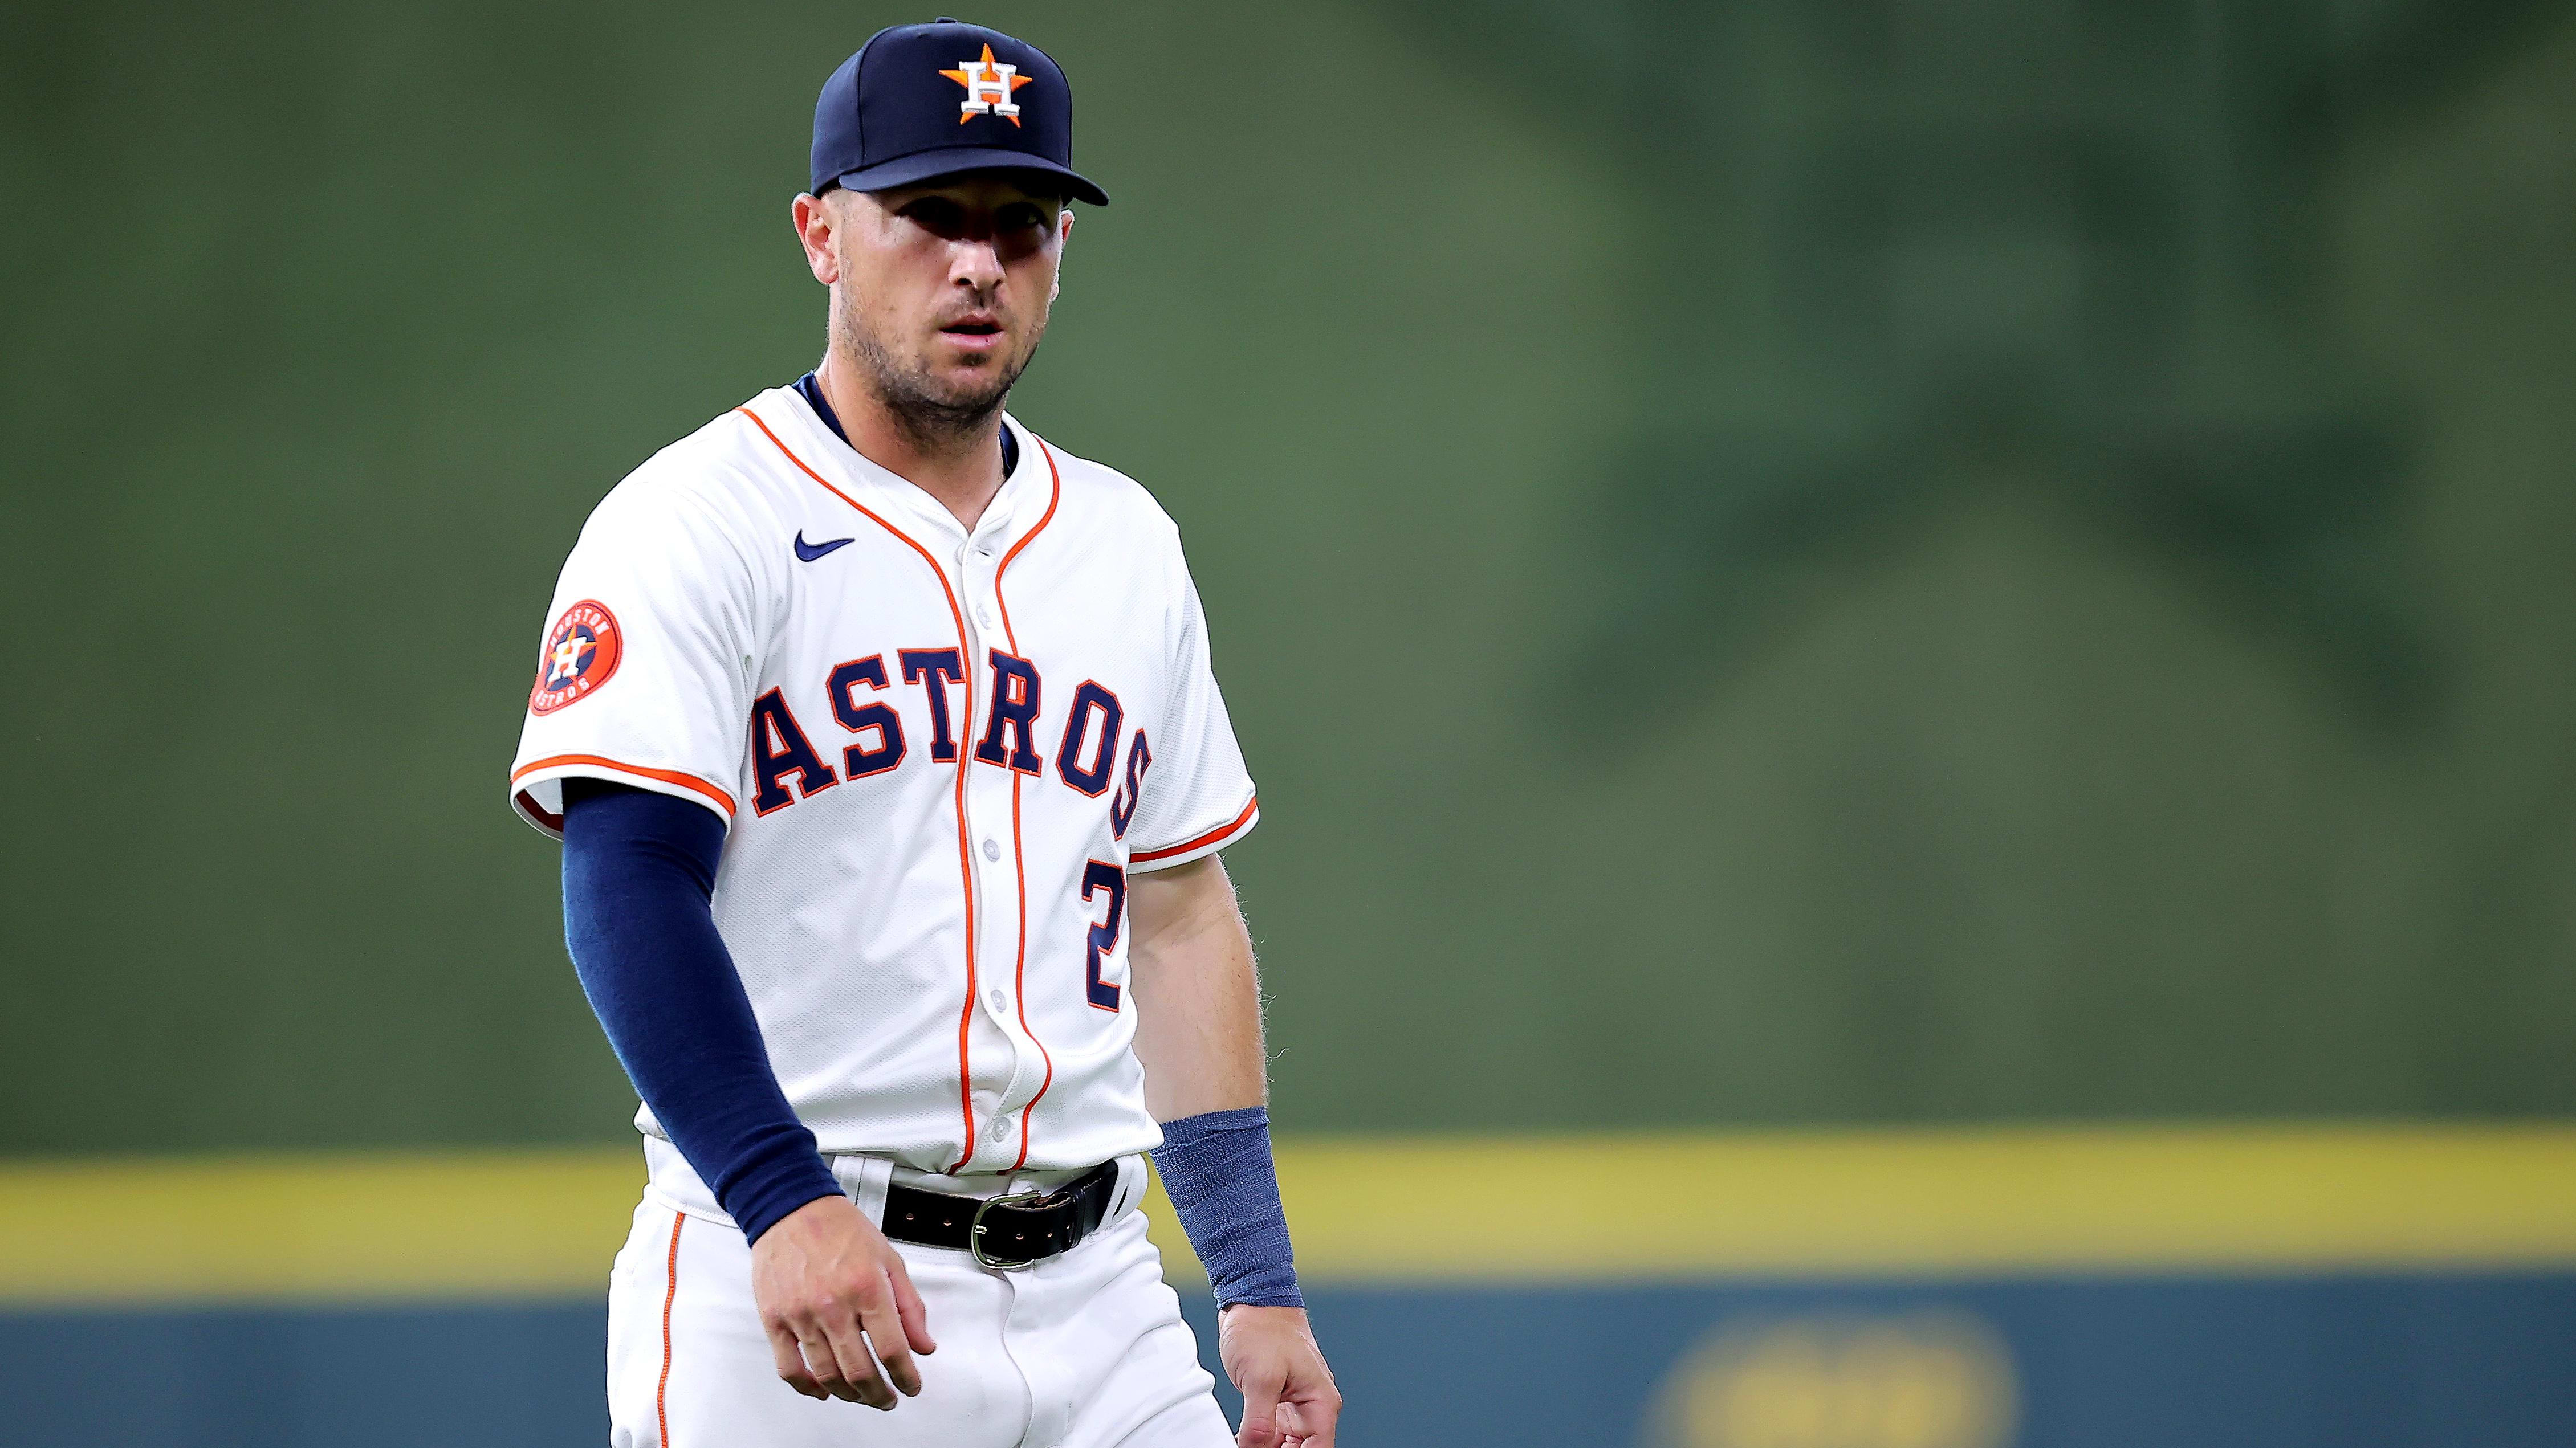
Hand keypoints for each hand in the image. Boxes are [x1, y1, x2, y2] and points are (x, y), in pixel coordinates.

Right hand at [750, 1195, 937, 1407]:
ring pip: (827, 1375)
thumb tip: (923, 1345)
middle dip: (879, 1395)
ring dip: (849, 1395)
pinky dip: (808, 1388)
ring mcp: (801, 1315)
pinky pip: (789, 1368)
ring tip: (862, 1396)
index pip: (892, 1349)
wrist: (791, 1209)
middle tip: (888, 1399)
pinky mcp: (775, 1320)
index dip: (906, 1377)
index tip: (911, 1386)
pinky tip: (823, 1390)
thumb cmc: (839, 1230)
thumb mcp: (890, 1259)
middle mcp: (833, 1305)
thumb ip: (910, 1306)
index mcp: (866, 1287)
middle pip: (860, 1371)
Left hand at [1218, 1304, 1340, 1447]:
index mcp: (1320, 1402)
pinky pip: (1272, 1432)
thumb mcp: (1260, 1379)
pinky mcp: (1276, 1401)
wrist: (1251, 1300)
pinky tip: (1242, 1440)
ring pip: (1285, 1444)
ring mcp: (1294, 1404)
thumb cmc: (1263, 1327)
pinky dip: (1258, 1439)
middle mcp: (1312, 1406)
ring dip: (1265, 1447)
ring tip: (1243, 1443)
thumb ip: (1259, 1421)